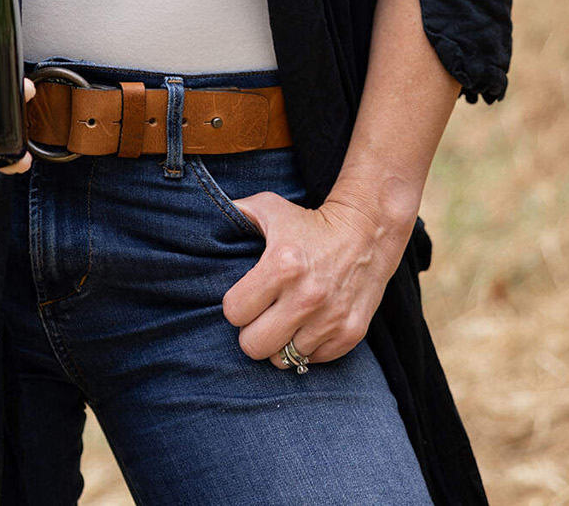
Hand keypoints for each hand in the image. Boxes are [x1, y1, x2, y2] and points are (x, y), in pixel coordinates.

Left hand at [220, 190, 413, 367]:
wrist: (367, 232)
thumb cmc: (308, 222)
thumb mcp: (269, 207)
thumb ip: (235, 213)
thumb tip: (201, 219)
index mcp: (281, 265)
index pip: (234, 312)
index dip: (235, 306)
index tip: (244, 297)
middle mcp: (306, 297)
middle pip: (254, 346)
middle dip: (251, 332)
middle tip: (259, 316)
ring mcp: (330, 319)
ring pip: (284, 358)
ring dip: (280, 342)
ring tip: (284, 320)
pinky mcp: (351, 334)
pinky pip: (313, 360)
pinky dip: (307, 347)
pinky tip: (308, 324)